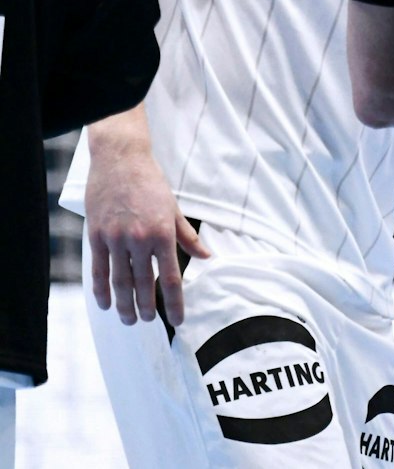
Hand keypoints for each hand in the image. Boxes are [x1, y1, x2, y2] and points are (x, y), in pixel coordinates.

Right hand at [86, 141, 208, 325]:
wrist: (121, 161)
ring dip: (124, 304)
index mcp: (163, 234)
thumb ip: (188, 237)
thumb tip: (207, 256)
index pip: (171, 278)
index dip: (174, 302)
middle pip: (144, 284)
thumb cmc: (151, 183)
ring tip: (128, 320)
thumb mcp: (175, 209)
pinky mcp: (96, 235)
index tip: (178, 319)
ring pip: (120, 281)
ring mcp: (116, 239)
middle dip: (146, 308)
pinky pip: (98, 268)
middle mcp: (140, 240)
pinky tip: (105, 303)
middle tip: (147, 322)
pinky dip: (101, 289)